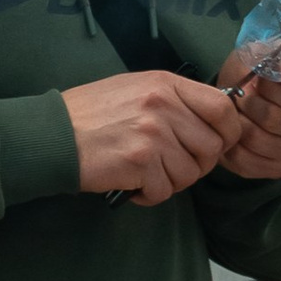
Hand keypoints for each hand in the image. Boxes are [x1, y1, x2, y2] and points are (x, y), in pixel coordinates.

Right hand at [64, 70, 243, 205]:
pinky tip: (131, 185)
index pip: (222, 108)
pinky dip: (149, 195)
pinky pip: (164, 191)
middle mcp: (164, 105)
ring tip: (144, 174)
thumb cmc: (90, 114)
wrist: (53, 135)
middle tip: (170, 167)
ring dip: (170, 182)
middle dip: (195, 166)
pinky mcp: (140, 162)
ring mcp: (153, 134)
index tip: (216, 145)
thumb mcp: (135, 89)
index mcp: (166, 84)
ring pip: (189, 174)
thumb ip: (172, 100)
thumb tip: (209, 123)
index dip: (228, 133)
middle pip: (211, 148)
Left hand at [216, 47, 280, 181]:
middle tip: (239, 93)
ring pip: (256, 140)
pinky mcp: (276, 168)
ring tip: (234, 110)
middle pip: (273, 120)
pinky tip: (232, 129)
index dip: (272, 88)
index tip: (258, 77)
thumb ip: (272, 54)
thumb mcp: (265, 54)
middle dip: (248, 103)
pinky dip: (231, 144)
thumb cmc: (259, 75)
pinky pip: (245, 161)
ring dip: (237, 122)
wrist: (249, 98)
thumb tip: (275, 65)